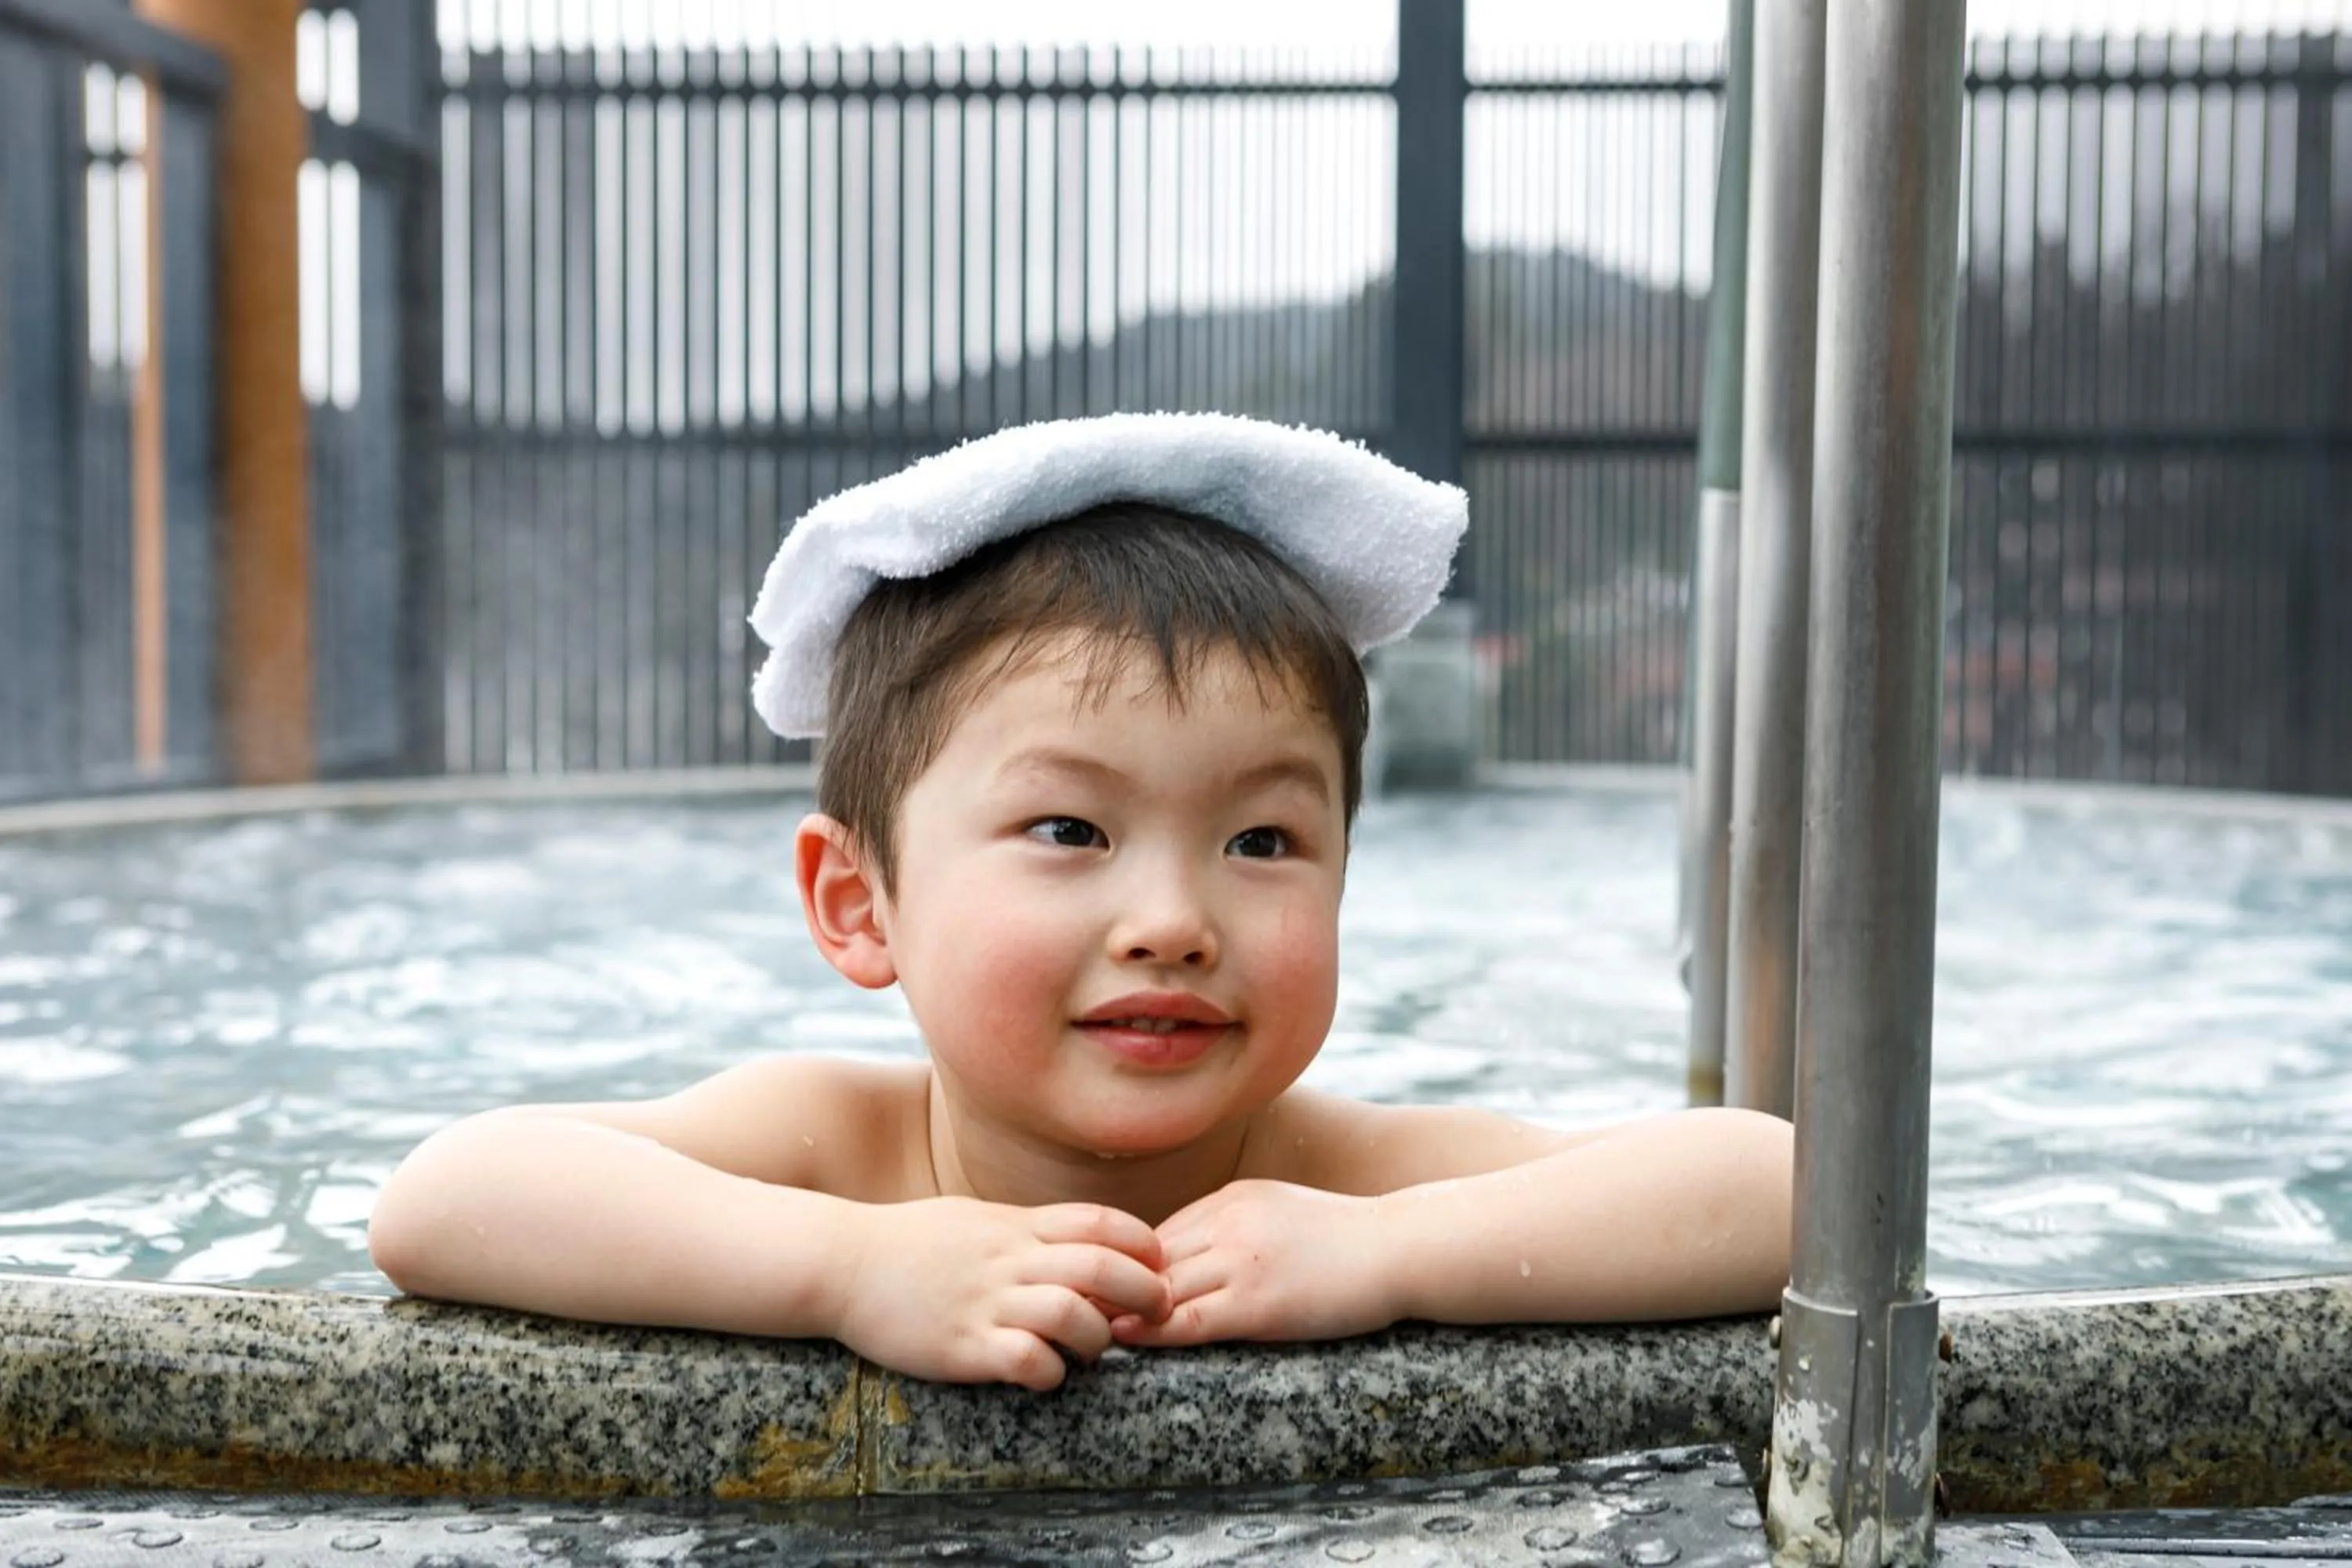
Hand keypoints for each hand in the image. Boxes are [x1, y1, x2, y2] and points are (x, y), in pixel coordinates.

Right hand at [829, 1198, 1171, 1389]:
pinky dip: (1050, 1372)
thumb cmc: (909, 1243)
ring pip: (1073, 1314)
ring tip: (1093, 1350)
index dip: (1143, 1244)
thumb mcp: (976, 1219)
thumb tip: (1075, 1240)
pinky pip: (1027, 1359)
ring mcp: (986, 1302)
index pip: (1102, 1223)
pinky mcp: (962, 1345)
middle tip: (1159, 1313)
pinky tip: (1045, 1374)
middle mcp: (1009, 1260)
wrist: (840, 1263)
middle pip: (1103, 1266)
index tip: (1158, 1265)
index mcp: (1016, 1227)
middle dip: (1146, 1292)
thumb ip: (1026, 1229)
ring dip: (1099, 1337)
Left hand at [1108, 1180, 1398, 1347]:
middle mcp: (1229, 1223)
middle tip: (1067, 1306)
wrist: (1400, 1247)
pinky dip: (1152, 1330)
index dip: (1124, 1264)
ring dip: (1121, 1308)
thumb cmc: (1347, 1236)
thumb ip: (1240, 1223)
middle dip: (1109, 1283)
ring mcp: (1242, 1261)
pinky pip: (1190, 1319)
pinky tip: (1126, 1338)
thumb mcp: (1282, 1209)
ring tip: (1082, 1328)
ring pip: (1162, 1287)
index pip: (1159, 1234)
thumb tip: (1202, 1250)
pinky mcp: (1259, 1303)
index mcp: (1233, 1199)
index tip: (1095, 1284)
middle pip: (1149, 1257)